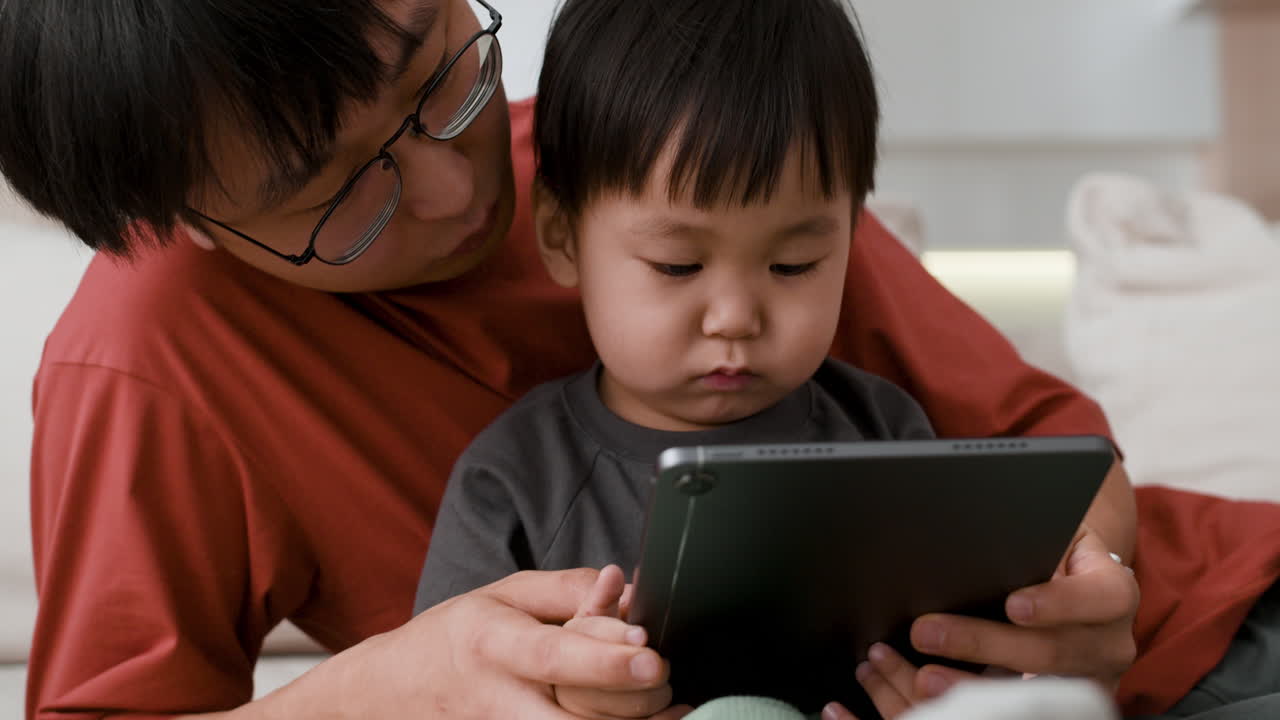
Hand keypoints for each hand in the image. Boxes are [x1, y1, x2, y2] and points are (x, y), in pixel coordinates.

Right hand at [284, 568, 682, 718]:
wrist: (390, 691)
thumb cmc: (455, 637)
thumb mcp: (503, 595)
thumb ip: (567, 588)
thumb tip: (625, 583)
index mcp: (494, 642)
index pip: (554, 656)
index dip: (604, 659)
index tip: (649, 651)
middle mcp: (497, 699)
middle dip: (633, 706)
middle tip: (665, 678)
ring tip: (670, 707)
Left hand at [899, 525, 1138, 698]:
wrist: (1078, 581)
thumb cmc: (1057, 551)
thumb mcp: (1056, 535)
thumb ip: (1031, 543)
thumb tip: (977, 547)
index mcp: (1115, 592)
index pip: (1101, 598)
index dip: (1058, 604)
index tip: (1012, 604)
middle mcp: (1111, 643)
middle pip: (1053, 652)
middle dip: (986, 643)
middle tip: (927, 633)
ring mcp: (1092, 680)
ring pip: (1036, 690)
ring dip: (976, 685)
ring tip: (928, 676)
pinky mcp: (1068, 703)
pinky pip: (1027, 707)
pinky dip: (983, 701)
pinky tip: (945, 692)